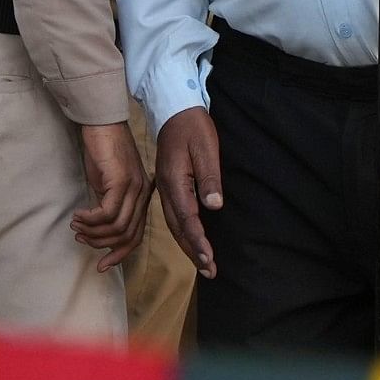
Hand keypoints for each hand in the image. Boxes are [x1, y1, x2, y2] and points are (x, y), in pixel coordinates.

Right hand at [71, 122, 147, 268]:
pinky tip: (78, 216)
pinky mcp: (121, 181)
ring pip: (117, 227)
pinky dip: (91, 219)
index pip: (136, 236)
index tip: (101, 265)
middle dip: (102, 244)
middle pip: (127, 235)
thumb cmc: (102, 151)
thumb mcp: (107, 183)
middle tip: (80, 238)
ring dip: (93, 231)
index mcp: (142, 196)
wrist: (101, 123)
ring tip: (76, 226)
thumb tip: (100, 228)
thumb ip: (108, 204)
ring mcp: (134, 188)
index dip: (119, 254)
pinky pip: (107, 213)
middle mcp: (142, 194)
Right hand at [153, 106, 222, 279]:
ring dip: (187, 244)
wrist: (173, 108)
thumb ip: (209, 178)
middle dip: (193, 251)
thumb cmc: (193, 126)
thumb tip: (214, 206)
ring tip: (202, 263)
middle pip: (177, 227)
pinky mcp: (169, 184)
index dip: (198, 241)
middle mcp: (167, 188)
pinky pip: (173, 214)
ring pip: (173, 223)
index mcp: (175, 181)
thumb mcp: (206, 148)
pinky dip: (182, 231)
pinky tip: (191, 238)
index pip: (187, 219)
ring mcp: (165, 186)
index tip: (209, 259)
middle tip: (209, 271)